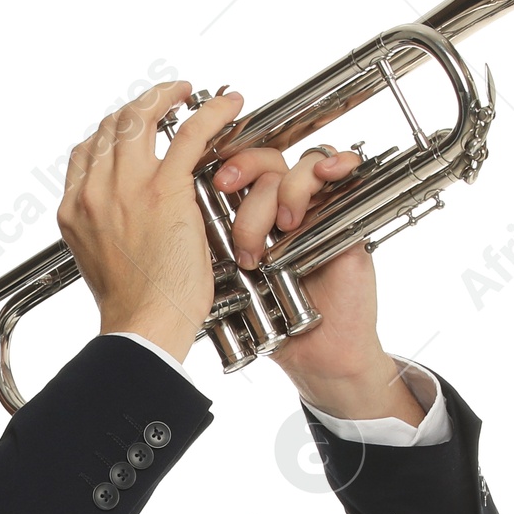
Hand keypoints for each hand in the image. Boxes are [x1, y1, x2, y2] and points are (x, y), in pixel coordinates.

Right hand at [58, 81, 244, 363]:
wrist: (142, 328)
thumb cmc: (131, 309)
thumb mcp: (99, 262)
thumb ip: (106, 229)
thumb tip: (122, 219)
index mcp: (74, 210)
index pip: (86, 151)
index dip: (112, 130)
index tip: (134, 126)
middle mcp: (92, 192)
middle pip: (111, 125)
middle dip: (140, 106)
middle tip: (167, 101)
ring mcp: (125, 187)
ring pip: (141, 117)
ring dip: (168, 97)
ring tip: (189, 95)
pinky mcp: (164, 190)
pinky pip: (190, 134)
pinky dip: (211, 113)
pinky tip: (227, 106)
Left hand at [206, 142, 414, 422]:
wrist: (314, 353)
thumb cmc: (272, 325)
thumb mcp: (225, 280)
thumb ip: (204, 247)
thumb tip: (168, 214)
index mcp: (251, 217)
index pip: (238, 167)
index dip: (226, 163)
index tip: (214, 180)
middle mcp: (283, 208)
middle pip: (266, 160)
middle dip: (247, 170)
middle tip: (232, 190)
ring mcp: (316, 210)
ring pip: (301, 166)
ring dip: (288, 188)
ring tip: (285, 226)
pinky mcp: (346, 217)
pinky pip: (345, 173)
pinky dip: (336, 164)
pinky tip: (327, 174)